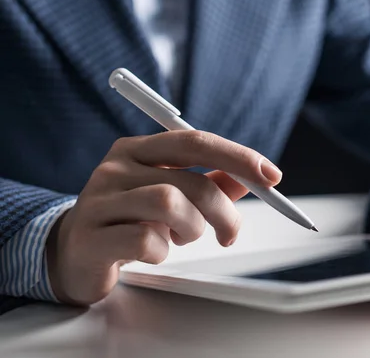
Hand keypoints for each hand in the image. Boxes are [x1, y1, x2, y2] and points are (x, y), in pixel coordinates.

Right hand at [46, 131, 281, 304]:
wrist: (73, 251)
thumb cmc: (131, 218)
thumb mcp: (171, 194)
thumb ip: (211, 183)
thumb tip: (253, 178)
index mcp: (139, 149)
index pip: (196, 141)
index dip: (238, 157)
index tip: (272, 176)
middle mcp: (116, 166)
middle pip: (189, 180)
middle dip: (223, 211)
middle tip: (230, 233)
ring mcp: (99, 199)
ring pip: (169, 205)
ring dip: (191, 229)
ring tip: (182, 238)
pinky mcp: (90, 235)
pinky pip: (145, 241)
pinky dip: (162, 251)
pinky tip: (154, 252)